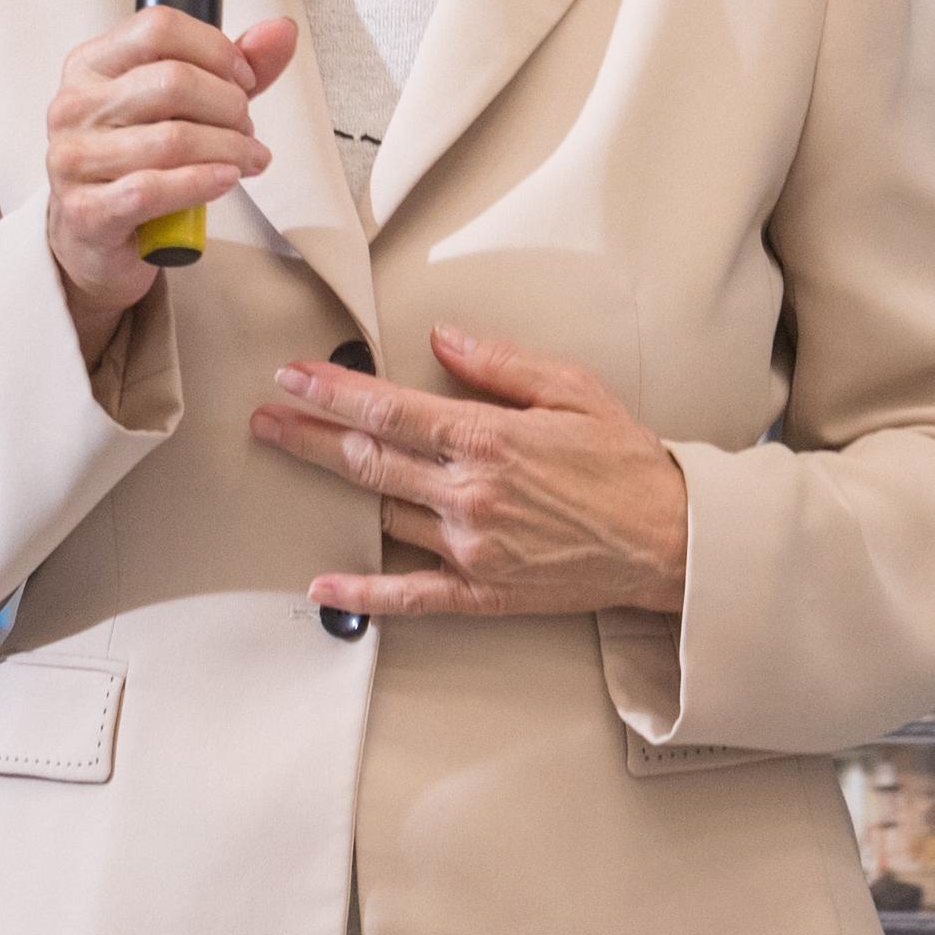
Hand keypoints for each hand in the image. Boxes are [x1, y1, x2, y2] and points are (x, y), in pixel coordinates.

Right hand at [44, 8, 296, 330]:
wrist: (93, 235)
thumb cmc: (136, 160)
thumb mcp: (181, 105)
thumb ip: (230, 67)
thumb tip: (280, 31)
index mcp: (91, 65)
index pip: (158, 28)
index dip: (216, 49)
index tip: (244, 78)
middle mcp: (74, 106)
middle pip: (173, 81)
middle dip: (229, 105)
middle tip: (245, 128)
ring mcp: (73, 159)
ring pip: (172, 139)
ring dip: (229, 148)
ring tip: (247, 158)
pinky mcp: (84, 211)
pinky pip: (154, 188)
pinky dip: (202, 182)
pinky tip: (225, 179)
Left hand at [250, 327, 691, 621]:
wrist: (670, 539)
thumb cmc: (626, 461)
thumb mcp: (571, 388)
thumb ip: (500, 363)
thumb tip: (441, 338)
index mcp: (488, 438)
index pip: (387, 409)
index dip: (330, 391)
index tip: (291, 376)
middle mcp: (469, 494)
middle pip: (367, 458)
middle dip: (307, 432)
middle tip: (264, 415)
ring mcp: (470, 548)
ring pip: (381, 513)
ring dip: (330, 486)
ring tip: (287, 457)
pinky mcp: (481, 593)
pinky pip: (407, 596)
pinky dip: (360, 592)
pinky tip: (323, 582)